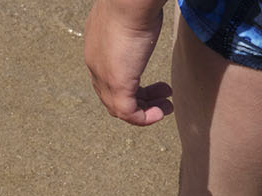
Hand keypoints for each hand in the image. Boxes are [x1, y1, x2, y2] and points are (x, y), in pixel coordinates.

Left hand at [85, 0, 172, 124]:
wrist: (129, 2)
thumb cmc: (134, 3)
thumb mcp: (132, 20)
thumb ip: (135, 31)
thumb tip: (147, 25)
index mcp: (96, 49)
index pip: (108, 77)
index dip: (131, 84)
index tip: (153, 82)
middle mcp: (96, 65)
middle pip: (112, 94)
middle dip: (140, 98)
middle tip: (163, 97)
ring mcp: (104, 77)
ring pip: (120, 106)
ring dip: (145, 110)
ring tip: (165, 107)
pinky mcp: (116, 84)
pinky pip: (128, 113)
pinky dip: (144, 118)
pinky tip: (161, 113)